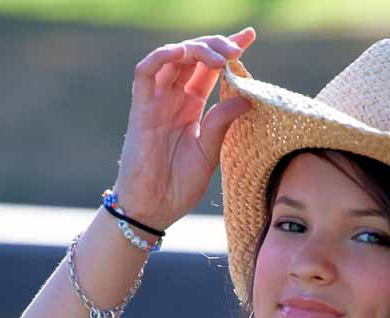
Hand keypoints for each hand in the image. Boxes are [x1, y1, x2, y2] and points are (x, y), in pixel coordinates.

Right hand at [112, 27, 255, 230]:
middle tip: (236, 49)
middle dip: (216, 46)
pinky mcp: (140, 108)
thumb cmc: (178, 186)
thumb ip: (222, 124)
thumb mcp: (209, 153)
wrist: (153, 209)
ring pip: (173, 57)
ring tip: (219, 57)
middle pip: (194, 57)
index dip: (227, 49)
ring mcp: (157, 101)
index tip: (249, 35)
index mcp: (192, 108)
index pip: (210, 69)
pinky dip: (162, 56)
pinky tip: (182, 53)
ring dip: (196, 49)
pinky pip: (146, 72)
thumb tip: (246, 98)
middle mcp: (174, 99)